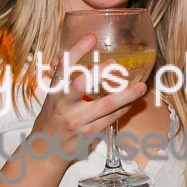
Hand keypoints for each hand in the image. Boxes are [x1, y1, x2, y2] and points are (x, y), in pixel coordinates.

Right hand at [31, 34, 145, 162]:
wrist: (45, 149)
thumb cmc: (53, 116)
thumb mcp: (54, 95)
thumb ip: (65, 76)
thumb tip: (74, 50)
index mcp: (55, 91)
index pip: (63, 67)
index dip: (77, 51)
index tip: (91, 37)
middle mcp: (63, 105)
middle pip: (80, 86)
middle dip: (99, 74)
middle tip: (117, 64)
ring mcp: (76, 121)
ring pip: (104, 107)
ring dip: (125, 96)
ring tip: (141, 87)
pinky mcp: (88, 134)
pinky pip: (110, 119)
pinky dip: (123, 109)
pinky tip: (132, 102)